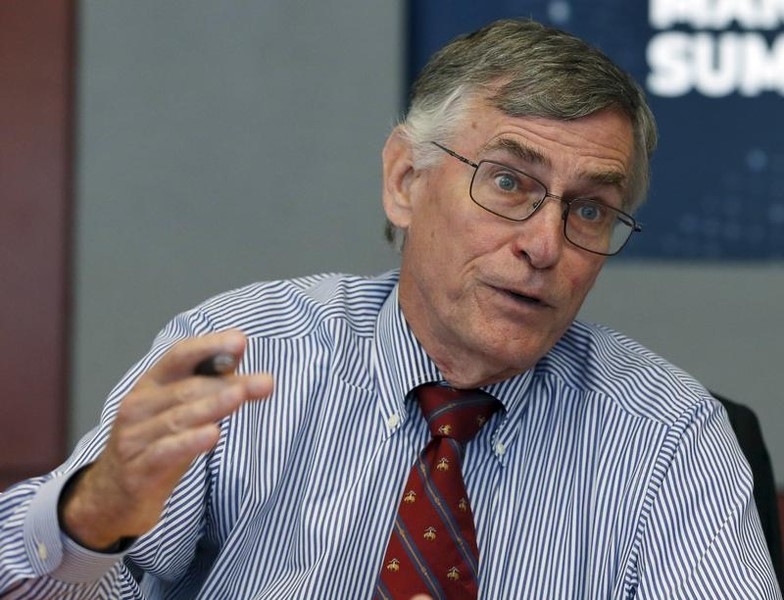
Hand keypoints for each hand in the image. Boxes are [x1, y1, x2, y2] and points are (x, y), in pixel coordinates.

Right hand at [59, 330, 272, 549]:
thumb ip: (209, 381)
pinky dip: (189, 442)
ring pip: (178, 418)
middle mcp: (138, 406)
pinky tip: (213, 434)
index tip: (240, 341)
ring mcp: (134, 438)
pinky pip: (165, 452)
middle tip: (264, 382)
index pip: (179, 356)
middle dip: (227, 383)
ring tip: (241, 396)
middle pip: (187, 388)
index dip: (209, 346)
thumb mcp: (181, 410)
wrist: (112, 498)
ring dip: (213, 406)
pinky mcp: (137, 470)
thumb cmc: (155, 444)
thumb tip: (238, 349)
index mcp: (151, 384)